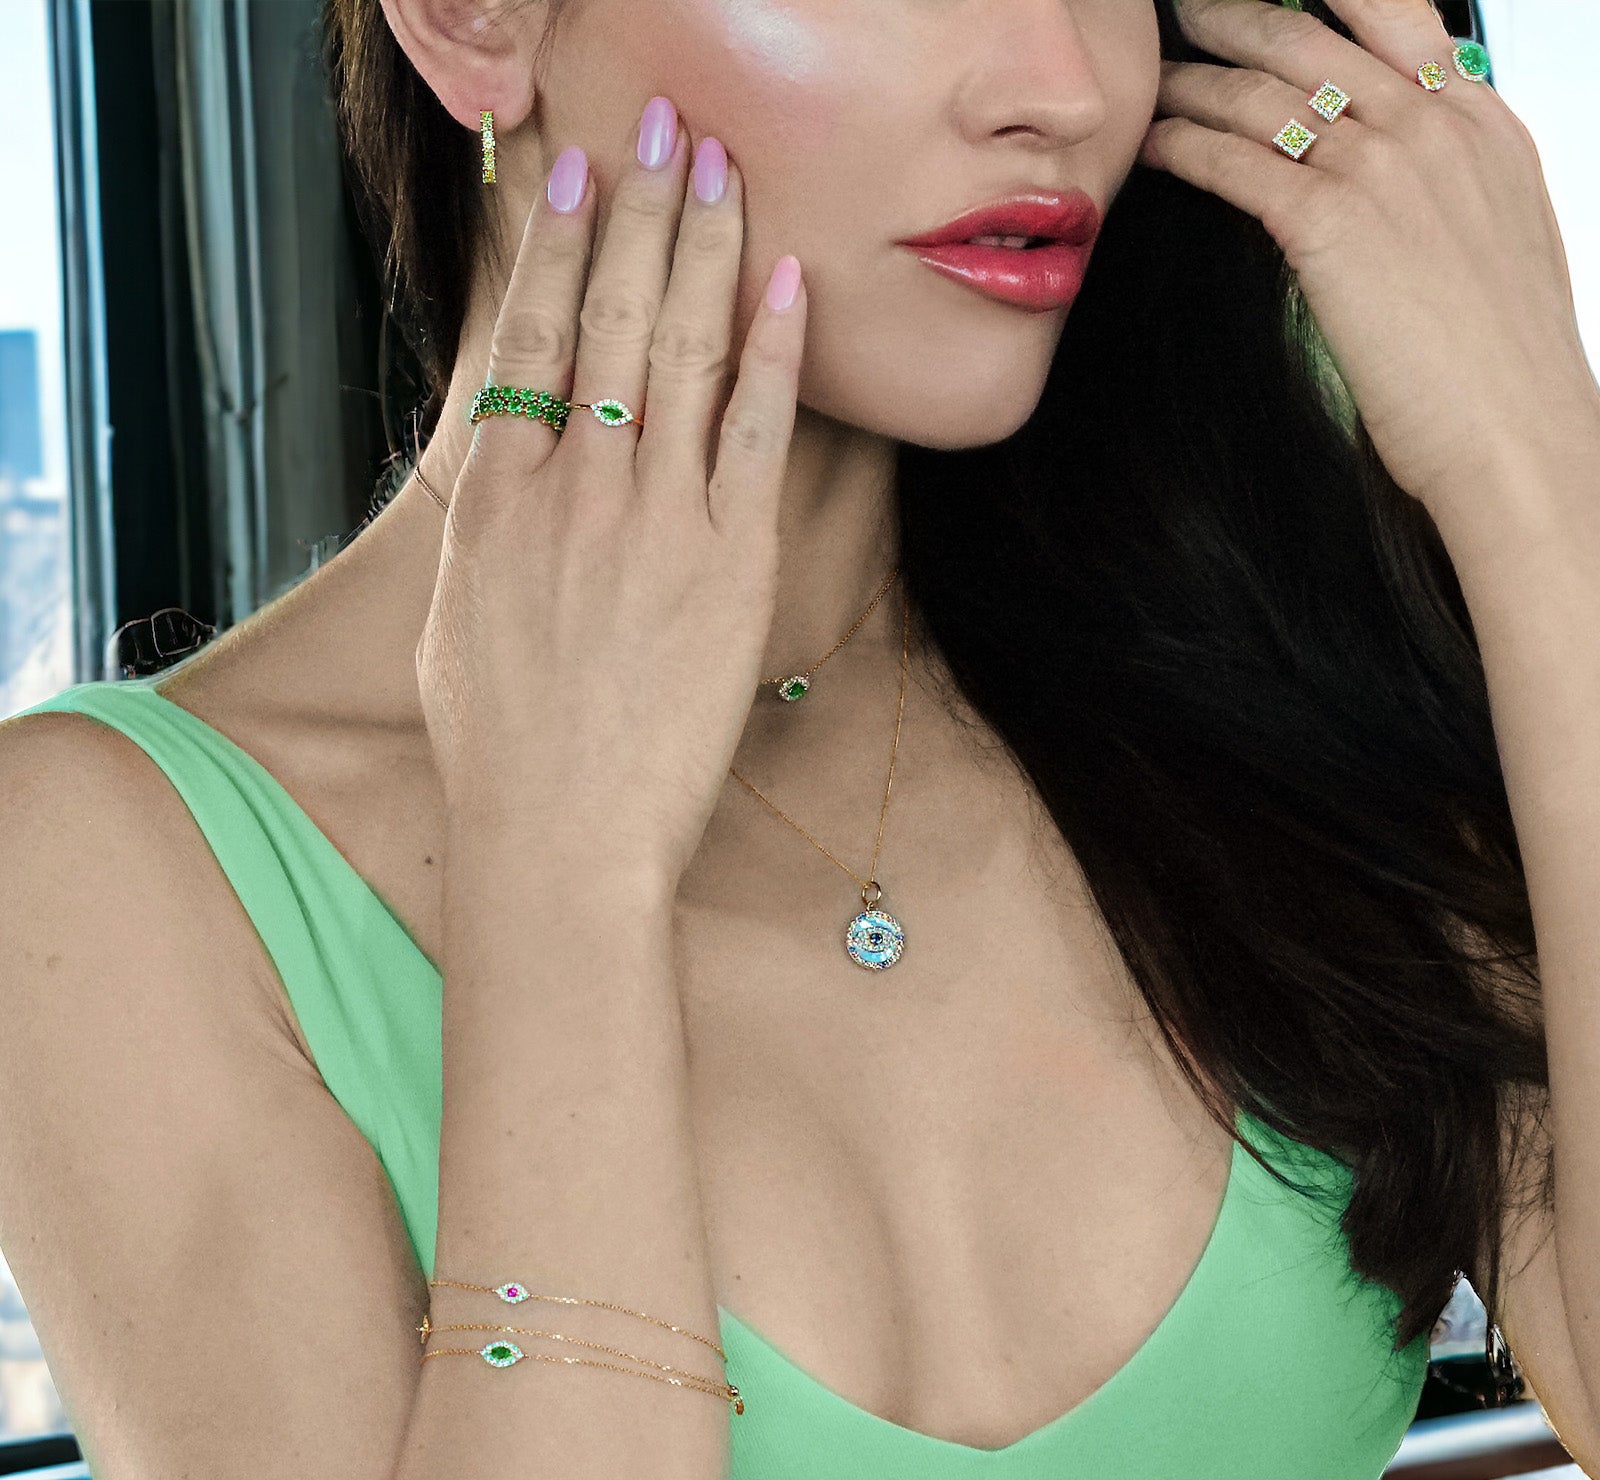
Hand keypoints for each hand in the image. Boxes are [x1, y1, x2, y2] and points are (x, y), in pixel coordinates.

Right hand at [416, 99, 805, 884]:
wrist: (559, 836)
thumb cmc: (501, 749)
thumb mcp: (456, 622)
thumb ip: (488, 530)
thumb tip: (506, 470)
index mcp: (495, 495)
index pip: (524, 330)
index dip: (553, 237)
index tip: (573, 168)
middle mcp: (570, 486)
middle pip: (606, 312)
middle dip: (638, 204)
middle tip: (663, 120)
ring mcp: (652, 520)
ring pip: (678, 349)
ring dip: (702, 246)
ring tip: (719, 164)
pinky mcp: (730, 565)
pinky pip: (753, 432)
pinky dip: (770, 351)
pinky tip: (784, 281)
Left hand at [1138, 0, 1599, 518]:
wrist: (1515, 429)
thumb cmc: (1500, 364)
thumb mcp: (1494, 243)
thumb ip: (1448, 192)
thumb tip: (1404, 196)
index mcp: (1481, 124)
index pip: (1397, 17)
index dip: (1326, 0)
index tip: (1277, 1)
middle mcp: (1433, 126)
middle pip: (1314, 38)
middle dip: (1239, 17)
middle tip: (1190, 11)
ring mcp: (1383, 167)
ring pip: (1266, 93)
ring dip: (1197, 81)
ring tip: (1155, 80)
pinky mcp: (1332, 223)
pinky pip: (1238, 163)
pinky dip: (1186, 147)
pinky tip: (1154, 147)